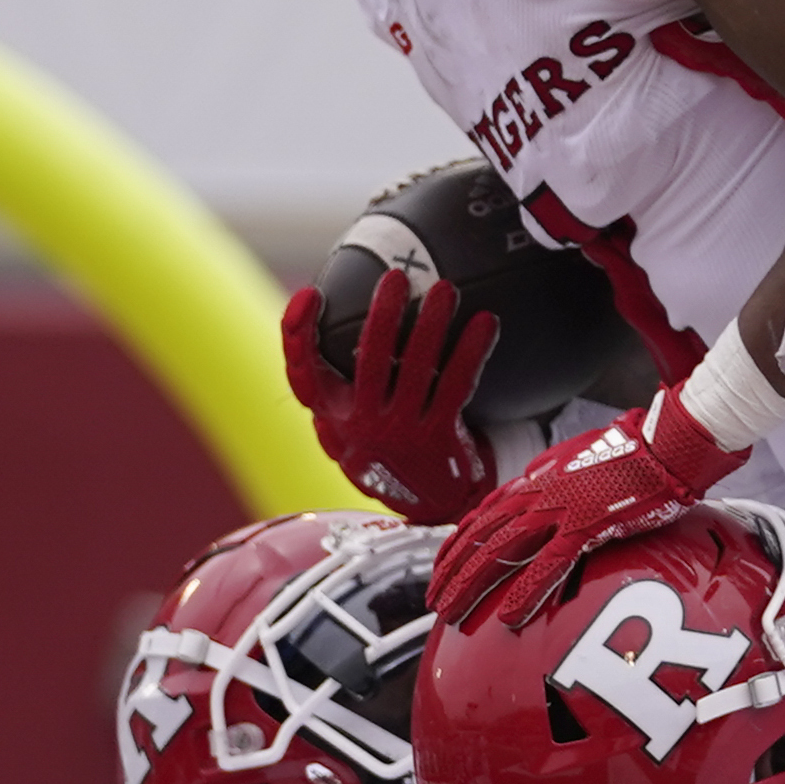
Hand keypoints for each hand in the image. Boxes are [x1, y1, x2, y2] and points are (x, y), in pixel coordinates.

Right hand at [282, 272, 499, 524]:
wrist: (426, 506)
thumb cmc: (386, 450)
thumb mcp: (350, 427)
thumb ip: (341, 390)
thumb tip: (331, 322)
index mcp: (334, 417)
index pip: (303, 375)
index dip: (298, 335)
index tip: (309, 294)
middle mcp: (363, 425)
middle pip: (370, 361)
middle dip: (383, 314)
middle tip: (397, 277)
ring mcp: (402, 433)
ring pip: (417, 368)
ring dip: (432, 324)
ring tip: (445, 290)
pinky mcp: (438, 438)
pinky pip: (457, 385)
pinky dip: (472, 351)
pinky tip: (486, 323)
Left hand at [428, 388, 747, 629]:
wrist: (665, 444)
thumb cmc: (632, 453)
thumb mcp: (580, 464)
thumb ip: (555, 485)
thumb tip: (542, 500)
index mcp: (535, 480)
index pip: (482, 515)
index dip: (457, 544)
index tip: (440, 568)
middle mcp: (538, 493)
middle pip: (480, 536)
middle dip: (452, 572)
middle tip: (434, 602)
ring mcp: (559, 508)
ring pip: (500, 551)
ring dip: (472, 585)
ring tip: (452, 613)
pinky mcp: (586, 524)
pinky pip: (548, 565)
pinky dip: (526, 591)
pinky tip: (510, 616)